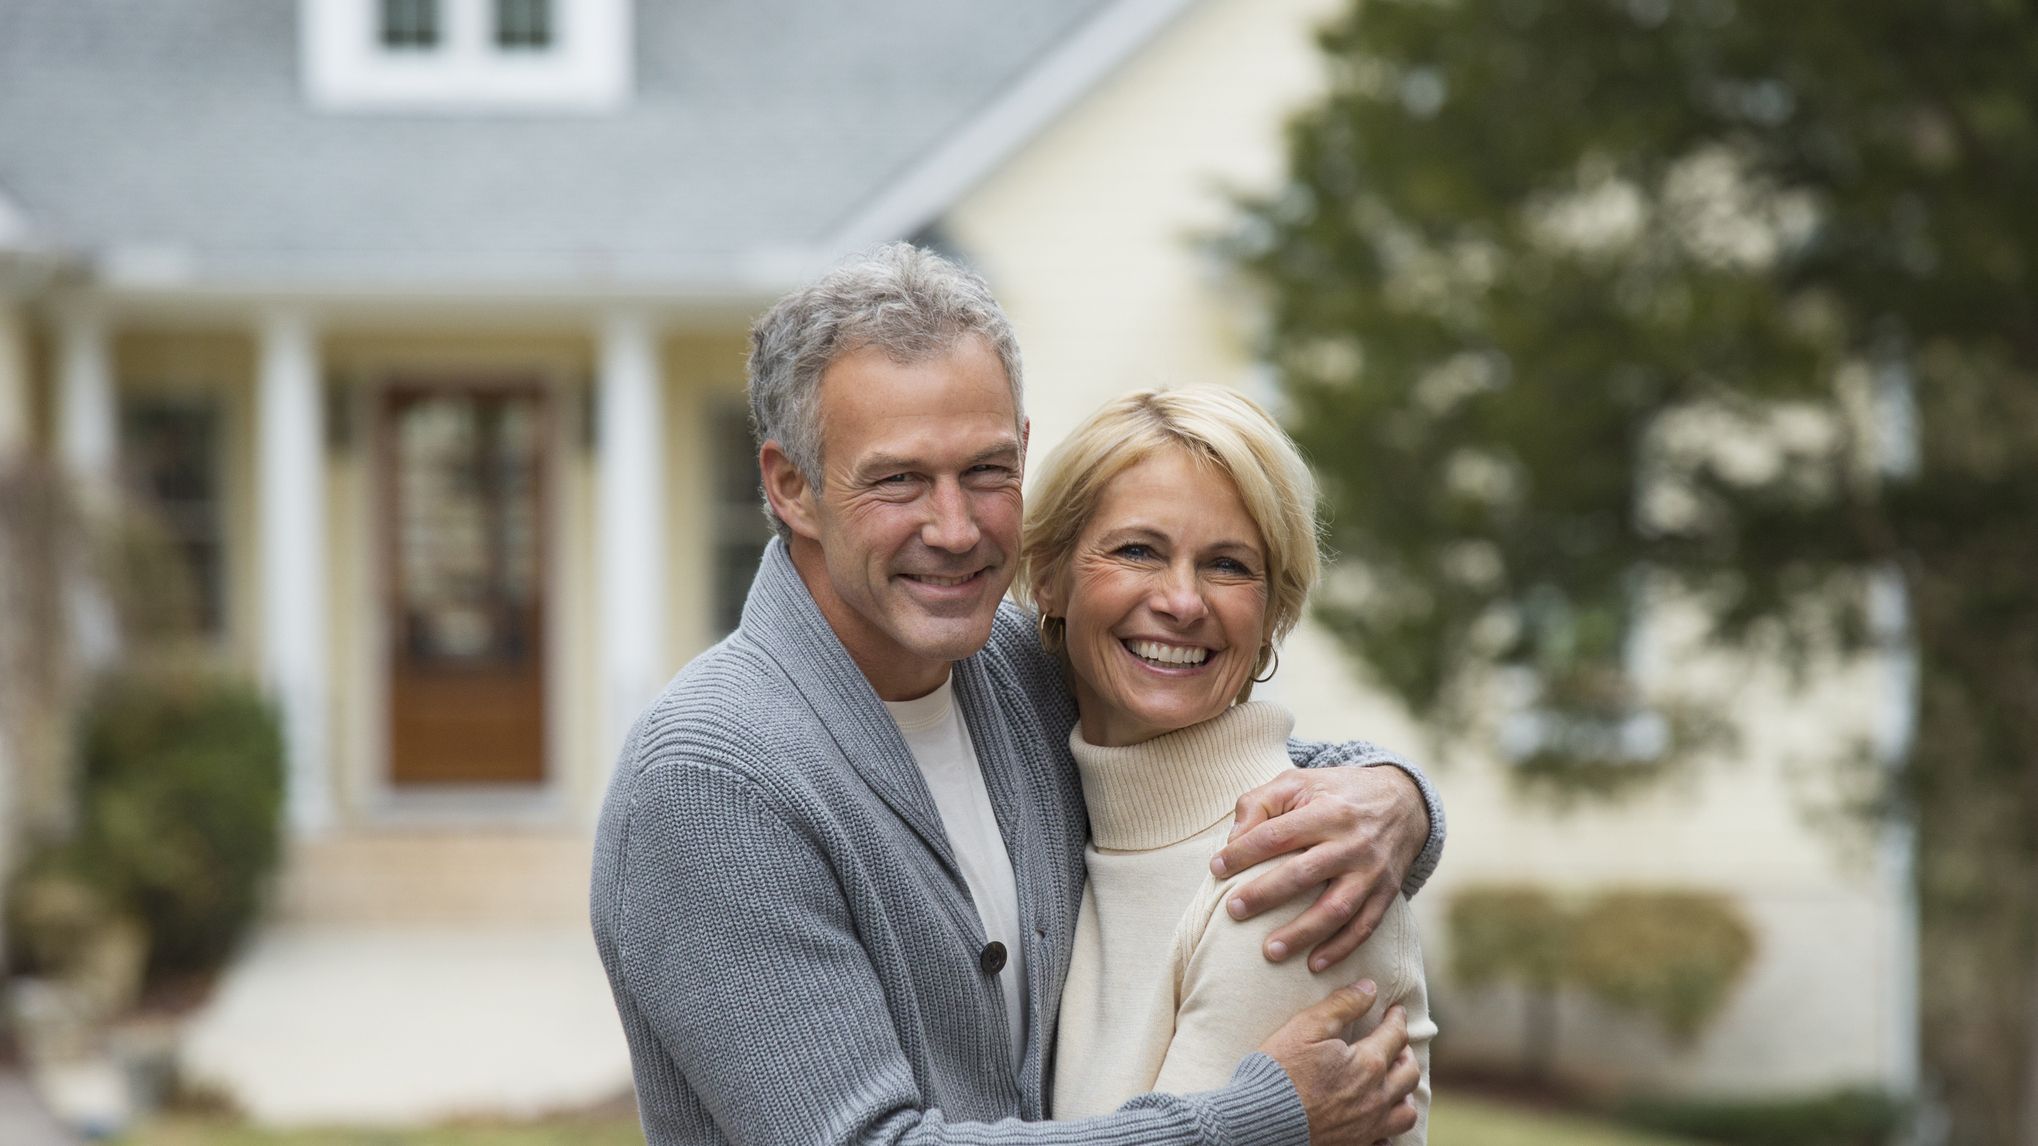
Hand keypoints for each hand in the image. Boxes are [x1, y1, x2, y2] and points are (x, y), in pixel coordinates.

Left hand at [1208, 765, 1427, 969]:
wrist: (1402, 801)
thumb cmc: (1336, 793)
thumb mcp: (1298, 782)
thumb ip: (1259, 803)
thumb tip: (1233, 840)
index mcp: (1327, 811)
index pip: (1277, 834)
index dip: (1243, 852)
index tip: (1215, 868)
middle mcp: (1352, 842)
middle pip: (1304, 874)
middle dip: (1266, 895)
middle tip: (1233, 910)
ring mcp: (1371, 871)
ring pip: (1336, 908)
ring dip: (1302, 933)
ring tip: (1269, 951)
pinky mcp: (1386, 892)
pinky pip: (1364, 926)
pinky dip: (1341, 948)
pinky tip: (1314, 964)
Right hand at [1260, 983, 1419, 1144]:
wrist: (1260, 1121)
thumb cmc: (1280, 1071)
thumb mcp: (1306, 1027)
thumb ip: (1341, 1005)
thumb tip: (1369, 988)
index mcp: (1367, 1064)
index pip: (1395, 1035)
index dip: (1396, 1019)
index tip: (1395, 1011)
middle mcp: (1375, 1097)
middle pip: (1409, 1073)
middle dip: (1405, 1053)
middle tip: (1396, 1044)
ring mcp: (1368, 1126)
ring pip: (1406, 1112)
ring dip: (1405, 1093)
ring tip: (1394, 1083)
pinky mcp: (1355, 1145)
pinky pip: (1386, 1141)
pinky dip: (1388, 1129)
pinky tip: (1376, 1120)